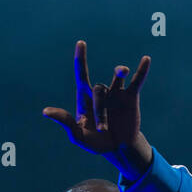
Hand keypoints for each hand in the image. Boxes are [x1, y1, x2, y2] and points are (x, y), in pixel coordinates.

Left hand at [42, 40, 152, 179]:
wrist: (118, 149)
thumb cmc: (95, 142)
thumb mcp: (78, 135)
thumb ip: (65, 122)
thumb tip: (45, 111)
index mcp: (86, 98)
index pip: (82, 75)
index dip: (81, 59)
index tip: (81, 43)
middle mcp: (101, 92)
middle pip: (99, 89)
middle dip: (100, 110)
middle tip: (102, 130)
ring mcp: (116, 93)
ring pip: (116, 78)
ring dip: (119, 73)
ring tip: (122, 71)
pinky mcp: (131, 97)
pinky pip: (137, 81)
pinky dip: (141, 71)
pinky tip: (146, 60)